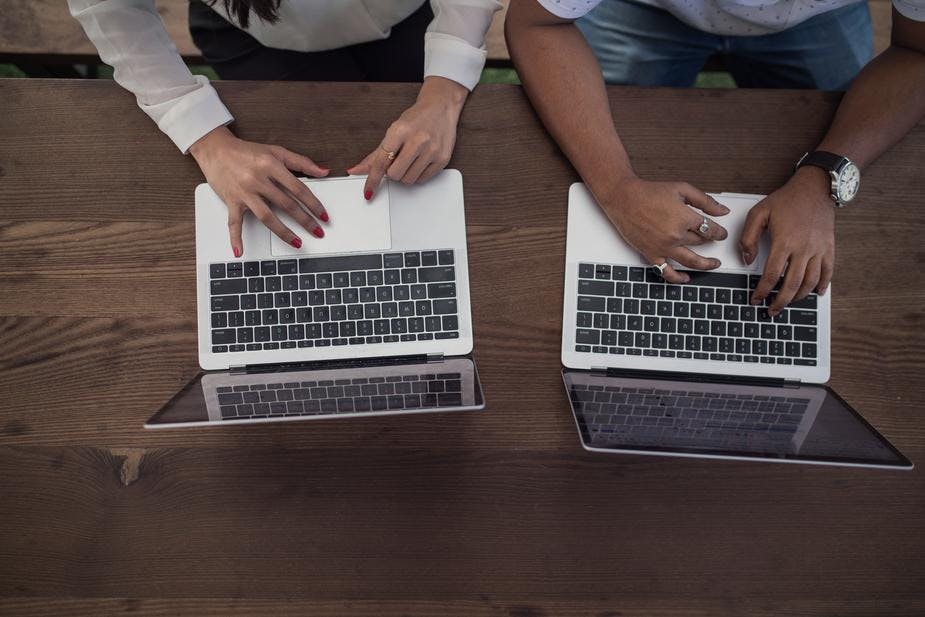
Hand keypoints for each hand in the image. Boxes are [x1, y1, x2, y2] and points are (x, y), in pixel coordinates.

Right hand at [189, 126, 330, 256]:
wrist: (215, 149)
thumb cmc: (246, 151)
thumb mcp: (276, 151)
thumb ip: (301, 162)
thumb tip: (323, 171)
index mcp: (271, 165)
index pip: (298, 188)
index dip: (313, 204)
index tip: (324, 215)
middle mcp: (258, 179)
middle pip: (286, 204)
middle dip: (305, 220)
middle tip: (318, 232)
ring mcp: (244, 192)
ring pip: (267, 216)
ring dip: (284, 232)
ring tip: (297, 243)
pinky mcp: (232, 201)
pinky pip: (234, 223)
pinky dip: (235, 238)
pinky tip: (240, 251)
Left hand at [347, 76, 467, 198]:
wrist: (440, 107)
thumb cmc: (416, 119)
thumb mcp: (393, 132)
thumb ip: (375, 155)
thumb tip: (356, 170)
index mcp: (400, 130)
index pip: (381, 162)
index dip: (373, 180)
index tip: (368, 192)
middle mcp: (417, 140)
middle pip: (395, 175)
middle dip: (393, 172)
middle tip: (398, 160)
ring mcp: (432, 150)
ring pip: (409, 180)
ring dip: (406, 174)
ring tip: (411, 159)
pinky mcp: (443, 159)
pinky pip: (423, 179)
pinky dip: (418, 174)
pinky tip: (421, 160)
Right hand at [601, 177, 729, 282]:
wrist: (623, 198)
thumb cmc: (648, 192)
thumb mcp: (681, 189)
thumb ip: (704, 201)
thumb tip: (722, 211)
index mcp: (684, 218)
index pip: (711, 229)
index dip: (719, 232)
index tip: (721, 233)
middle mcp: (675, 235)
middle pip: (701, 243)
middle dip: (710, 241)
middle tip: (713, 240)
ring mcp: (663, 247)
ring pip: (691, 261)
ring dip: (705, 264)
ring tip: (713, 264)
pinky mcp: (651, 254)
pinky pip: (666, 271)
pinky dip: (677, 278)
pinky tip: (686, 278)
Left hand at [740, 166, 834, 314]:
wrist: (815, 188)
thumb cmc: (786, 200)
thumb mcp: (759, 213)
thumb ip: (748, 237)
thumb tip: (747, 260)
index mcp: (784, 241)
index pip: (771, 275)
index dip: (762, 291)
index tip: (756, 299)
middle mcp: (803, 248)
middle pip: (792, 284)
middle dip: (780, 301)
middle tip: (771, 310)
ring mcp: (818, 249)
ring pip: (810, 282)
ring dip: (799, 297)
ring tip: (788, 303)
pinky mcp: (829, 247)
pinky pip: (828, 272)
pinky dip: (822, 285)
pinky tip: (816, 293)